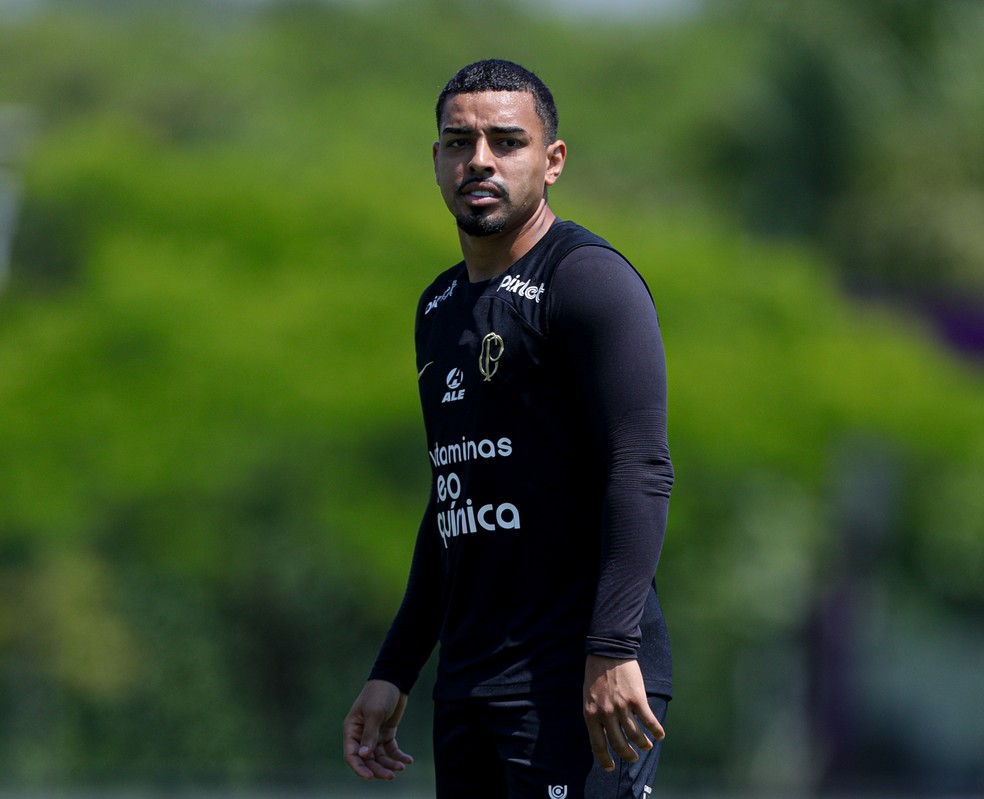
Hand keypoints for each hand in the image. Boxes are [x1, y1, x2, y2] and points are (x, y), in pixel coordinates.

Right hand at [343, 679, 413, 780]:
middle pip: (367, 759)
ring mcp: (375, 735)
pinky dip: (399, 756)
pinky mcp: (387, 733)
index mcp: (352, 730)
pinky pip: (391, 750)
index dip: (359, 768)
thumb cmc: (379, 694)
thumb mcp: (374, 713)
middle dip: (378, 769)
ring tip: (402, 767)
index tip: (370, 777)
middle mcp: (361, 735)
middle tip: (391, 776)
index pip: (352, 755)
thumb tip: (363, 756)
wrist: (394, 679)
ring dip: (390, 764)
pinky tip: (408, 760)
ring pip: (380, 757)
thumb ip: (369, 735)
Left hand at [583, 655, 664, 771]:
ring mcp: (622, 707)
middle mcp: (606, 714)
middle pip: (619, 744)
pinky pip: (649, 721)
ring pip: (635, 735)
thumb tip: (602, 734)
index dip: (605, 759)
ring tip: (647, 746)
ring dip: (643, 744)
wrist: (608, 650)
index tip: (610, 767)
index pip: (597, 745)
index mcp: (591, 714)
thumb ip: (594, 715)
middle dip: (627, 755)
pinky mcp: (637, 699)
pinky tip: (660, 734)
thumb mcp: (588, 696)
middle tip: (632, 758)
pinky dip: (656, 730)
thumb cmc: (596, 673)